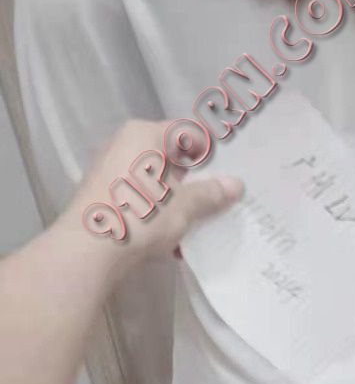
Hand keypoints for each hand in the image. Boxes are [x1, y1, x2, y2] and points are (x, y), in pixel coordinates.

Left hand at [58, 119, 243, 270]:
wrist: (89, 251)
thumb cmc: (141, 215)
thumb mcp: (184, 205)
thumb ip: (211, 192)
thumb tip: (236, 184)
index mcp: (145, 134)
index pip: (186, 132)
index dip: (210, 152)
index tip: (230, 172)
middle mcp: (124, 145)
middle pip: (170, 158)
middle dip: (196, 181)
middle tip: (220, 200)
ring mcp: (110, 172)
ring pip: (156, 183)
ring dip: (178, 203)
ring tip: (200, 225)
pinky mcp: (103, 198)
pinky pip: (141, 201)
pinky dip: (158, 216)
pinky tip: (173, 243)